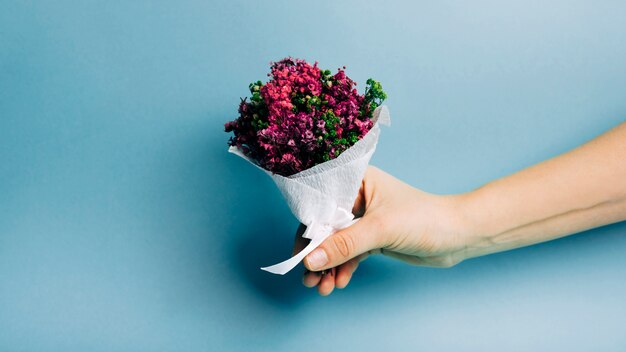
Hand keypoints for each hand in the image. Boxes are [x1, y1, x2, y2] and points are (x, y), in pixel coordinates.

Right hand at [292, 166, 471, 295]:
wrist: (458, 235)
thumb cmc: (425, 218)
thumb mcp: (380, 229)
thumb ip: (344, 244)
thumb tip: (310, 260)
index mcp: (356, 182)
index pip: (321, 205)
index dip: (308, 231)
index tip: (299, 257)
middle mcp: (357, 198)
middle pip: (325, 227)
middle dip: (317, 255)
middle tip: (309, 279)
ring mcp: (365, 220)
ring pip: (336, 244)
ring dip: (328, 266)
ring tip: (323, 287)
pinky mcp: (373, 238)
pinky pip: (350, 254)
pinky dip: (342, 268)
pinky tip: (338, 282)